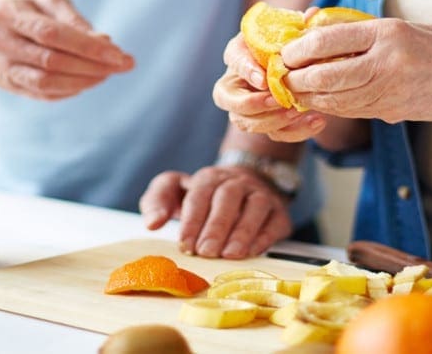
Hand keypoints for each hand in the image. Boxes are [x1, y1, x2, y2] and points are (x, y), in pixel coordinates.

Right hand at [0, 0, 133, 99]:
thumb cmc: (23, 6)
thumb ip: (74, 20)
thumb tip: (105, 43)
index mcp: (8, 13)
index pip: (52, 34)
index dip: (88, 47)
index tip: (118, 54)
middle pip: (50, 61)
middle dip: (91, 66)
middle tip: (121, 65)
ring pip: (44, 83)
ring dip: (82, 82)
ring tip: (106, 74)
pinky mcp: (2, 83)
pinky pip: (39, 94)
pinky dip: (68, 91)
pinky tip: (85, 82)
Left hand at [139, 167, 292, 258]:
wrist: (245, 185)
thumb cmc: (203, 197)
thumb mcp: (173, 192)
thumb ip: (156, 202)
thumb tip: (153, 223)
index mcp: (208, 178)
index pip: (199, 195)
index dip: (192, 221)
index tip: (185, 245)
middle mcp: (237, 182)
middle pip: (227, 198)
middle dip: (216, 226)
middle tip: (206, 252)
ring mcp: (260, 195)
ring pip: (255, 207)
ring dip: (242, 231)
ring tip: (229, 255)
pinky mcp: (278, 213)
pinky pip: (274, 222)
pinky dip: (264, 238)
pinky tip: (251, 253)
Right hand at [212, 34, 328, 141]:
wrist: (301, 62)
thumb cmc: (291, 41)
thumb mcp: (294, 28)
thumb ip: (301, 24)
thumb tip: (312, 14)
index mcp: (240, 52)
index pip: (234, 60)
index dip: (246, 70)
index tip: (263, 79)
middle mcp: (236, 80)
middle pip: (227, 99)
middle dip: (251, 104)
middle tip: (278, 100)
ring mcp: (247, 106)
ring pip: (244, 122)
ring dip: (271, 120)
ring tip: (298, 111)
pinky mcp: (267, 122)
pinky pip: (274, 134)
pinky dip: (296, 132)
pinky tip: (318, 120)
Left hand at [281, 18, 431, 122]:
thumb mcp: (399, 27)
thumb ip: (358, 31)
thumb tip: (311, 29)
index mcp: (388, 33)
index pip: (330, 40)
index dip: (300, 48)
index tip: (285, 52)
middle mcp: (386, 63)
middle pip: (325, 75)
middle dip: (297, 77)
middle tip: (281, 75)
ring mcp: (388, 90)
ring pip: (333, 98)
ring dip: (306, 95)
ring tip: (290, 89)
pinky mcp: (390, 110)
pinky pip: (348, 110)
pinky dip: (326, 105)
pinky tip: (314, 100)